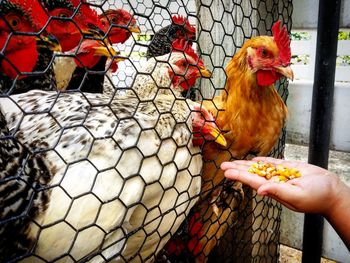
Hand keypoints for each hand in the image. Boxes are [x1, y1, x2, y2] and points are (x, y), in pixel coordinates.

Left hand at [221, 157, 343, 215]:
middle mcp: (274, 182)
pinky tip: (252, 159)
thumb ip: (278, 192)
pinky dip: (261, 160)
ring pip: (259, 167)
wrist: (331, 189)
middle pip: (252, 174)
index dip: (239, 176)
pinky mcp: (288, 168)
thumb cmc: (317, 197)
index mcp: (274, 190)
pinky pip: (271, 163)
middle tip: (223, 165)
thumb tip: (260, 191)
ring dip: (245, 164)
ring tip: (233, 161)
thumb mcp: (297, 196)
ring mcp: (280, 175)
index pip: (252, 181)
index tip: (227, 172)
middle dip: (237, 169)